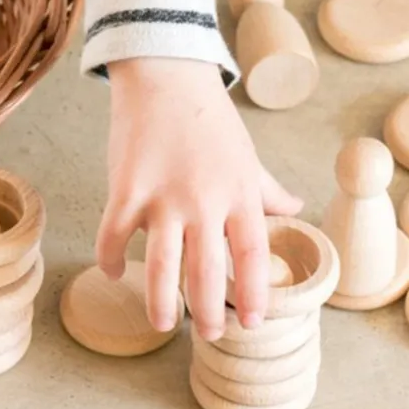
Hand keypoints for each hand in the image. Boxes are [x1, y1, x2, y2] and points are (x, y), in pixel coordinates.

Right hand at [98, 57, 303, 341]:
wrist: (166, 75)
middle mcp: (205, 200)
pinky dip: (112, 259)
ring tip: (164, 324)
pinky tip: (114, 272)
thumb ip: (268, 190)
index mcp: (239, 193)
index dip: (255, 293)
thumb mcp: (247, 156)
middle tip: (209, 334)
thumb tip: (295, 209)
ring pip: (162, 267)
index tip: (253, 322)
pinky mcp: (125, 188)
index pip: (253, 254)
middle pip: (208, 272)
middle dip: (209, 312)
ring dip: (162, 302)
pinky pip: (114, 236)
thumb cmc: (209, 118)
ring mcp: (163, 197)